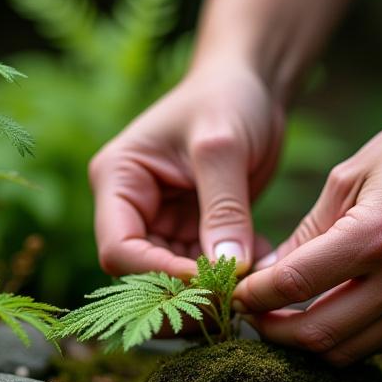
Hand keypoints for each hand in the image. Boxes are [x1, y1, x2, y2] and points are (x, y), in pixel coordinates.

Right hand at [90, 61, 283, 277]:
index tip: (208, 280)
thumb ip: (224, 208)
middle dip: (184, 288)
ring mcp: (160, 220)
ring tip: (253, 280)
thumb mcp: (223, 147)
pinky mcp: (190, 228)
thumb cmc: (227, 98)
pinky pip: (203, 266)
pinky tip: (263, 260)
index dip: (158, 273)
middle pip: (141, 271)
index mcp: (118, 179)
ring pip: (174, 277)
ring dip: (211, 286)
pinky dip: (231, 272)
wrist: (250, 85)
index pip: (119, 248)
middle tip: (232, 296)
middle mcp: (132, 206)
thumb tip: (229, 269)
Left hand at [233, 95, 381, 364]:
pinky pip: (373, 343)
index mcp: (376, 236)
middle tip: (247, 314)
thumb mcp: (353, 174)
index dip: (254, 295)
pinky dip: (338, 339)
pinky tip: (318, 317)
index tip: (234, 292)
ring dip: (302, 343)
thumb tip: (272, 271)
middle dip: (271, 330)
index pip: (296, 283)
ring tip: (277, 319)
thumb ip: (310, 230)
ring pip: (345, 351)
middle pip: (317, 333)